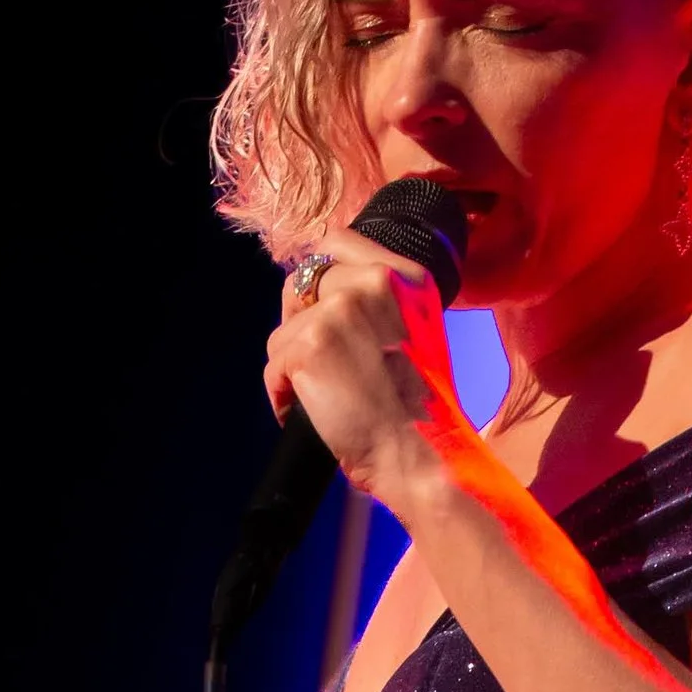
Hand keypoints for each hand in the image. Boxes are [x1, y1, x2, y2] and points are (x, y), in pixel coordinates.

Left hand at [263, 232, 462, 501]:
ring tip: (326, 396)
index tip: (318, 313)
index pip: (337, 241)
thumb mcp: (414, 332)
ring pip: (284, 330)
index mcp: (407, 275)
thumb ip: (376, 300)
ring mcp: (341, 309)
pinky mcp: (311, 343)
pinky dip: (284, 395)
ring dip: (293, 366)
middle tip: (325, 365)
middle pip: (301, 282)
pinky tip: (315, 412)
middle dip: (300, 323)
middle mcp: (376, 281)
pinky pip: (274, 365)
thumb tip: (317, 288)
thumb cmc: (416, 408)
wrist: (417, 450)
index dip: (317, 278)